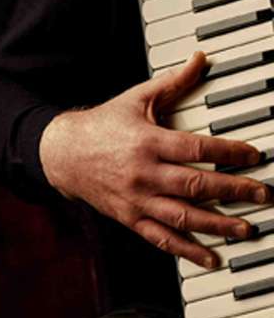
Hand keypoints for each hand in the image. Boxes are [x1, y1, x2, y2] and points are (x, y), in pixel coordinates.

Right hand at [40, 51, 268, 267]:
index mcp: (147, 141)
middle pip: (195, 185)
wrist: (63, 153)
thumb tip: (200, 61)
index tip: (252, 156)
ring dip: (218, 225)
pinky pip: (162, 238)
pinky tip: (210, 257)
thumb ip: (172, 82)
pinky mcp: (130, 217)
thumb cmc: (102, 125)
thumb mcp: (136, 99)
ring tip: (246, 228)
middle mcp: (143, 173)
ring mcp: (137, 199)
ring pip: (183, 217)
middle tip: (262, 194)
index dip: (228, 152)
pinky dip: (187, 251)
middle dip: (233, 191)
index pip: (195, 148)